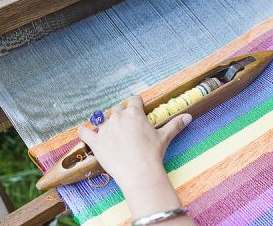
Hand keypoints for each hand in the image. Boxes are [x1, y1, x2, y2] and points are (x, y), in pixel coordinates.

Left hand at [78, 96, 194, 224]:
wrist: (139, 171)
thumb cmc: (153, 153)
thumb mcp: (165, 137)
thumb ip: (175, 124)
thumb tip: (189, 116)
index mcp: (134, 113)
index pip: (134, 100)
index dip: (137, 104)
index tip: (138, 107)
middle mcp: (118, 116)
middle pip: (118, 109)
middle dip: (122, 115)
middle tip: (127, 127)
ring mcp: (105, 128)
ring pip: (102, 119)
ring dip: (106, 124)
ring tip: (110, 133)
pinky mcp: (95, 141)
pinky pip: (84, 132)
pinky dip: (84, 132)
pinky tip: (86, 133)